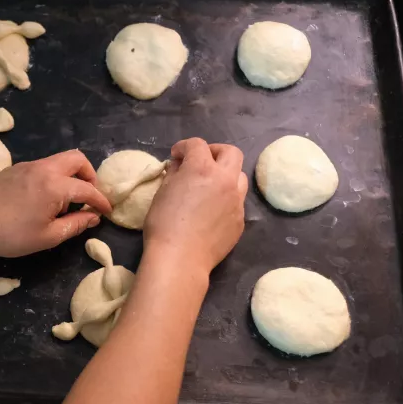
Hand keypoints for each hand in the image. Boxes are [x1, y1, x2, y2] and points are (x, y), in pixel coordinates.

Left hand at [0, 150, 111, 257]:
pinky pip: (44, 166)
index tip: (106, 211)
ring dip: (70, 176)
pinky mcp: (17, 168)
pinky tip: (45, 198)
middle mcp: (45, 168)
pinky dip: (53, 177)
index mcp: (55, 185)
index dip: (100, 200)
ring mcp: (29, 165)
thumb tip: (93, 217)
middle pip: (77, 159)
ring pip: (60, 160)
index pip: (88, 189)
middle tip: (88, 196)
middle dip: (89, 176)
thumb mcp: (48, 236)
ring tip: (66, 202)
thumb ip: (76, 224)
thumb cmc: (12, 234)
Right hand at [144, 138, 246, 275]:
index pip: (197, 144)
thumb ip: (174, 174)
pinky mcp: (240, 220)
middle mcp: (225, 179)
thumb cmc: (163, 223)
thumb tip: (180, 166)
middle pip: (231, 152)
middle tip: (200, 162)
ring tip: (210, 186)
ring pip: (239, 176)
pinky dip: (225, 198)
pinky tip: (211, 210)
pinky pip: (236, 201)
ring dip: (225, 174)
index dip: (183, 147)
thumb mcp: (162, 192)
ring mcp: (236, 200)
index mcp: (202, 168)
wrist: (181, 258)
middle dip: (215, 152)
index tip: (176, 156)